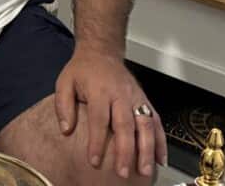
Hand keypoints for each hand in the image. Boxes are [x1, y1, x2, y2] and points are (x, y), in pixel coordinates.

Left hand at [54, 48, 166, 179]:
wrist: (101, 52)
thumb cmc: (82, 70)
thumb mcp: (64, 82)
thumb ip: (63, 106)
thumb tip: (66, 130)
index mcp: (99, 90)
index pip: (99, 120)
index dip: (97, 142)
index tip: (94, 161)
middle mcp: (121, 94)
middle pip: (125, 125)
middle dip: (126, 151)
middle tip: (123, 172)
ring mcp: (136, 97)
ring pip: (146, 125)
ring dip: (147, 149)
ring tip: (145, 171)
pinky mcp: (145, 100)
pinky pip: (157, 121)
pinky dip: (160, 141)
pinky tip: (161, 158)